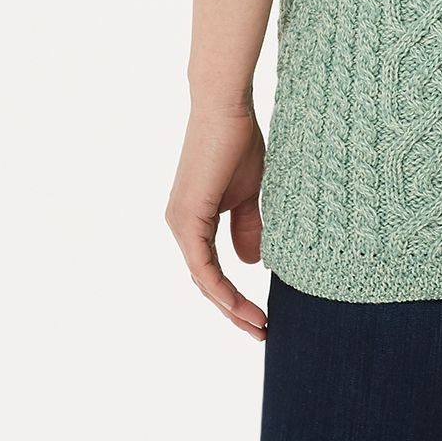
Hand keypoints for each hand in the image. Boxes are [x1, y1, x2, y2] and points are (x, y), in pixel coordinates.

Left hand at [164, 105, 269, 337]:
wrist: (226, 109)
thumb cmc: (238, 142)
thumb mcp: (250, 194)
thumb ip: (248, 227)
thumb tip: (251, 263)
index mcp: (194, 221)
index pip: (211, 271)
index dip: (234, 297)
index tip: (260, 316)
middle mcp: (181, 226)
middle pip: (204, 282)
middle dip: (232, 311)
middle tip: (259, 331)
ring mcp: (181, 223)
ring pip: (202, 279)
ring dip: (229, 306)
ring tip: (257, 325)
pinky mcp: (186, 218)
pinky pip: (201, 265)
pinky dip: (220, 287)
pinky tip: (238, 303)